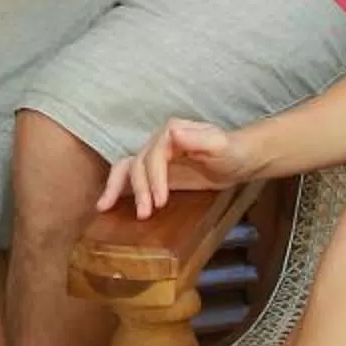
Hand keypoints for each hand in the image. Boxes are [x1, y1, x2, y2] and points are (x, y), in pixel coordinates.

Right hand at [96, 118, 260, 219]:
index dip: (154, 177)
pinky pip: (132, 178)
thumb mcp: (220, 145)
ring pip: (128, 168)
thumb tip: (172, 132)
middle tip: (144, 213)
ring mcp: (156, 157)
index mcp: (172, 132)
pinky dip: (117, 189)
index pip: (154, 154)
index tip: (160, 200)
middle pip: (139, 163)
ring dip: (118, 188)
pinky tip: (106, 204)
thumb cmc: (232, 150)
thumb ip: (198, 138)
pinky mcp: (156, 172)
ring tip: (106, 207)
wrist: (239, 159)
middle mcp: (158, 142)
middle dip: (138, 189)